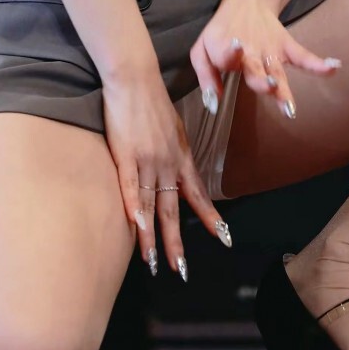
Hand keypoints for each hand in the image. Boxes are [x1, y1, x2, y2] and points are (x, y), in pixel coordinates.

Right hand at [101, 68, 232, 278]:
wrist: (135, 79)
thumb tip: (177, 172)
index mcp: (180, 156)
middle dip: (176, 242)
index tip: (223, 238)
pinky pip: (130, 185)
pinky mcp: (126, 153)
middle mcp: (167, 163)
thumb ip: (175, 153)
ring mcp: (147, 159)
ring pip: (151, 205)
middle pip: (172, 209)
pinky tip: (135, 225)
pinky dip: (133, 206)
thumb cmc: (151, 102)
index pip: (197, 194)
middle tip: (181, 270)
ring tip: (152, 263)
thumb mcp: (173, 129)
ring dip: (151, 236)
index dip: (208, 217)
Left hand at [190, 0, 342, 117]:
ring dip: (283, 87)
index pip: (226, 57)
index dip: (231, 54)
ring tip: (290, 107)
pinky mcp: (285, 46)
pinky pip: (302, 56)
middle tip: (270, 86)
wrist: (246, 1)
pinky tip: (333, 67)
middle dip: (262, 80)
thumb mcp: (201, 49)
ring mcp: (269, 50)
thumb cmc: (221, 32)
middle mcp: (250, 53)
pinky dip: (318, 64)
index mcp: (226, 51)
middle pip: (255, 70)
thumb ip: (205, 76)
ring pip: (278, 71)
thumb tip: (213, 105)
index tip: (238, 50)